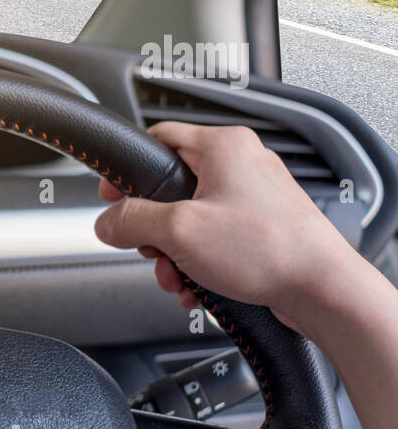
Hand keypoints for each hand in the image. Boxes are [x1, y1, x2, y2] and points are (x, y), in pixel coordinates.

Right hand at [94, 121, 361, 336]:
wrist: (321, 290)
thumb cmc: (271, 250)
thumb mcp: (179, 231)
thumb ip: (130, 221)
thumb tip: (107, 222)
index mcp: (224, 146)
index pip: (157, 138)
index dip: (127, 171)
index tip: (111, 195)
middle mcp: (242, 164)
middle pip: (171, 188)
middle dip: (154, 230)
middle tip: (152, 249)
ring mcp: (254, 195)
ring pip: (190, 219)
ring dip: (174, 252)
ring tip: (177, 275)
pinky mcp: (261, 225)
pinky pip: (213, 238)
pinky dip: (198, 261)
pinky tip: (198, 285)